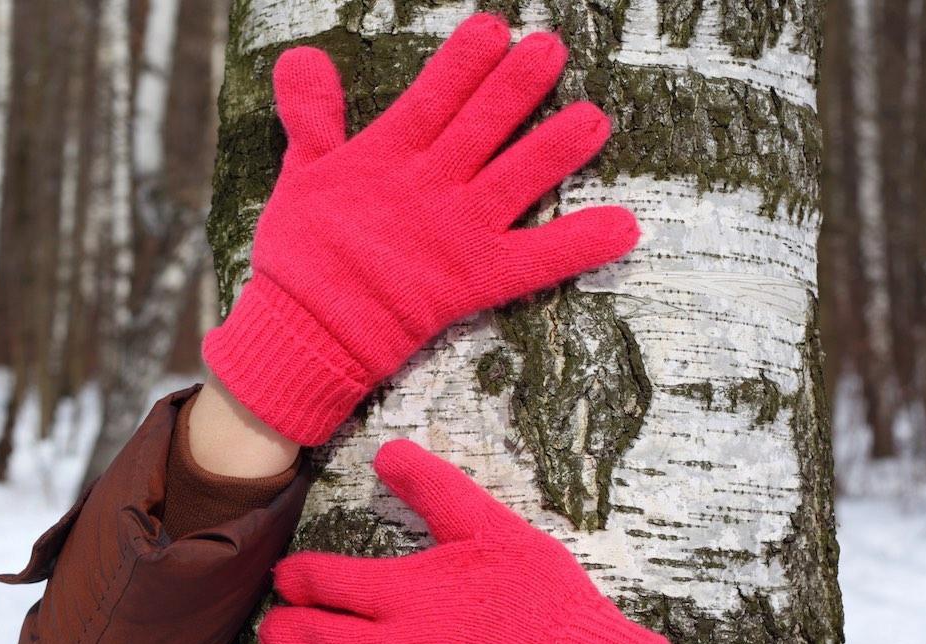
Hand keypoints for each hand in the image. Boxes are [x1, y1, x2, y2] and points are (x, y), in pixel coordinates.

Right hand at [203, 14, 639, 445]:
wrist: (305, 331)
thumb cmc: (301, 254)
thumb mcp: (301, 173)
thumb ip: (311, 116)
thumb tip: (301, 56)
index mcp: (385, 157)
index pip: (433, 96)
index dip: (464, 62)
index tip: (493, 29)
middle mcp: (428, 187)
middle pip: (483, 126)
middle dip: (518, 86)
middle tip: (551, 50)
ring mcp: (456, 232)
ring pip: (517, 179)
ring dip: (557, 149)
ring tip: (595, 119)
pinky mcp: (475, 279)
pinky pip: (537, 260)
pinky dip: (580, 245)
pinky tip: (624, 228)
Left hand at [258, 440, 671, 643]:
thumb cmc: (545, 603)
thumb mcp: (496, 529)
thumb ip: (437, 489)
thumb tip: (387, 450)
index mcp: (402, 591)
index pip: (321, 580)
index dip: (294, 578)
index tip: (288, 578)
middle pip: (303, 637)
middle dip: (279, 630)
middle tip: (278, 627)